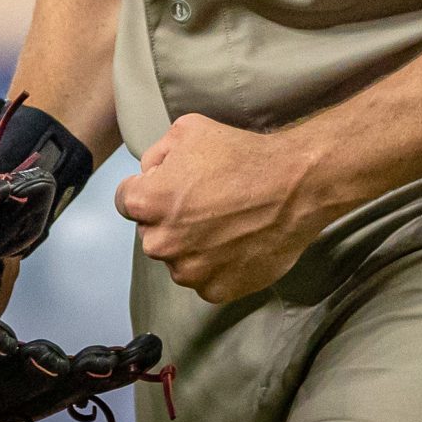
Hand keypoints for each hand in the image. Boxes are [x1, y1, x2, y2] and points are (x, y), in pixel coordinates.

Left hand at [114, 114, 333, 303]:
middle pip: (152, 232)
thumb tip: (148, 174)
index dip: (149, 188)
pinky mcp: (216, 291)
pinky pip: (205, 279)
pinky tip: (236, 244)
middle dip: (169, 219)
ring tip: (225, 225)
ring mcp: (189, 272)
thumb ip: (155, 154)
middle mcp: (161, 243)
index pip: (126, 200)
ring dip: (191, 246)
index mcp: (147, 203)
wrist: (294, 188)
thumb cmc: (242, 154)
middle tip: (205, 204)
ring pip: (178, 259)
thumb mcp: (188, 130)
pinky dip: (216, 266)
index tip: (172, 186)